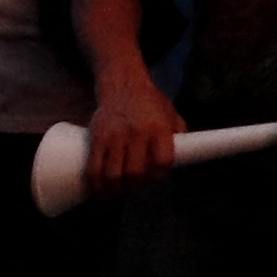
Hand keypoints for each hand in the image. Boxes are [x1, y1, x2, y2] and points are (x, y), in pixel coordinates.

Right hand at [88, 74, 184, 191]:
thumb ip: (178, 136)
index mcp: (159, 128)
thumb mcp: (171, 115)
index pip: (162, 161)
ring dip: (115, 190)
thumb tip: (183, 160)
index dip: (160, 175)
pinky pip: (94, 168)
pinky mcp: (97, 138)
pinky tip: (99, 190)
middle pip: (135, 173)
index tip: (156, 177)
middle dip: (135, 186)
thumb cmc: (151, 103)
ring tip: (117, 191)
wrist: (123, 84)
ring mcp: (115, 136)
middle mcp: (137, 133)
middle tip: (134, 187)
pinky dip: (95, 185)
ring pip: (112, 175)